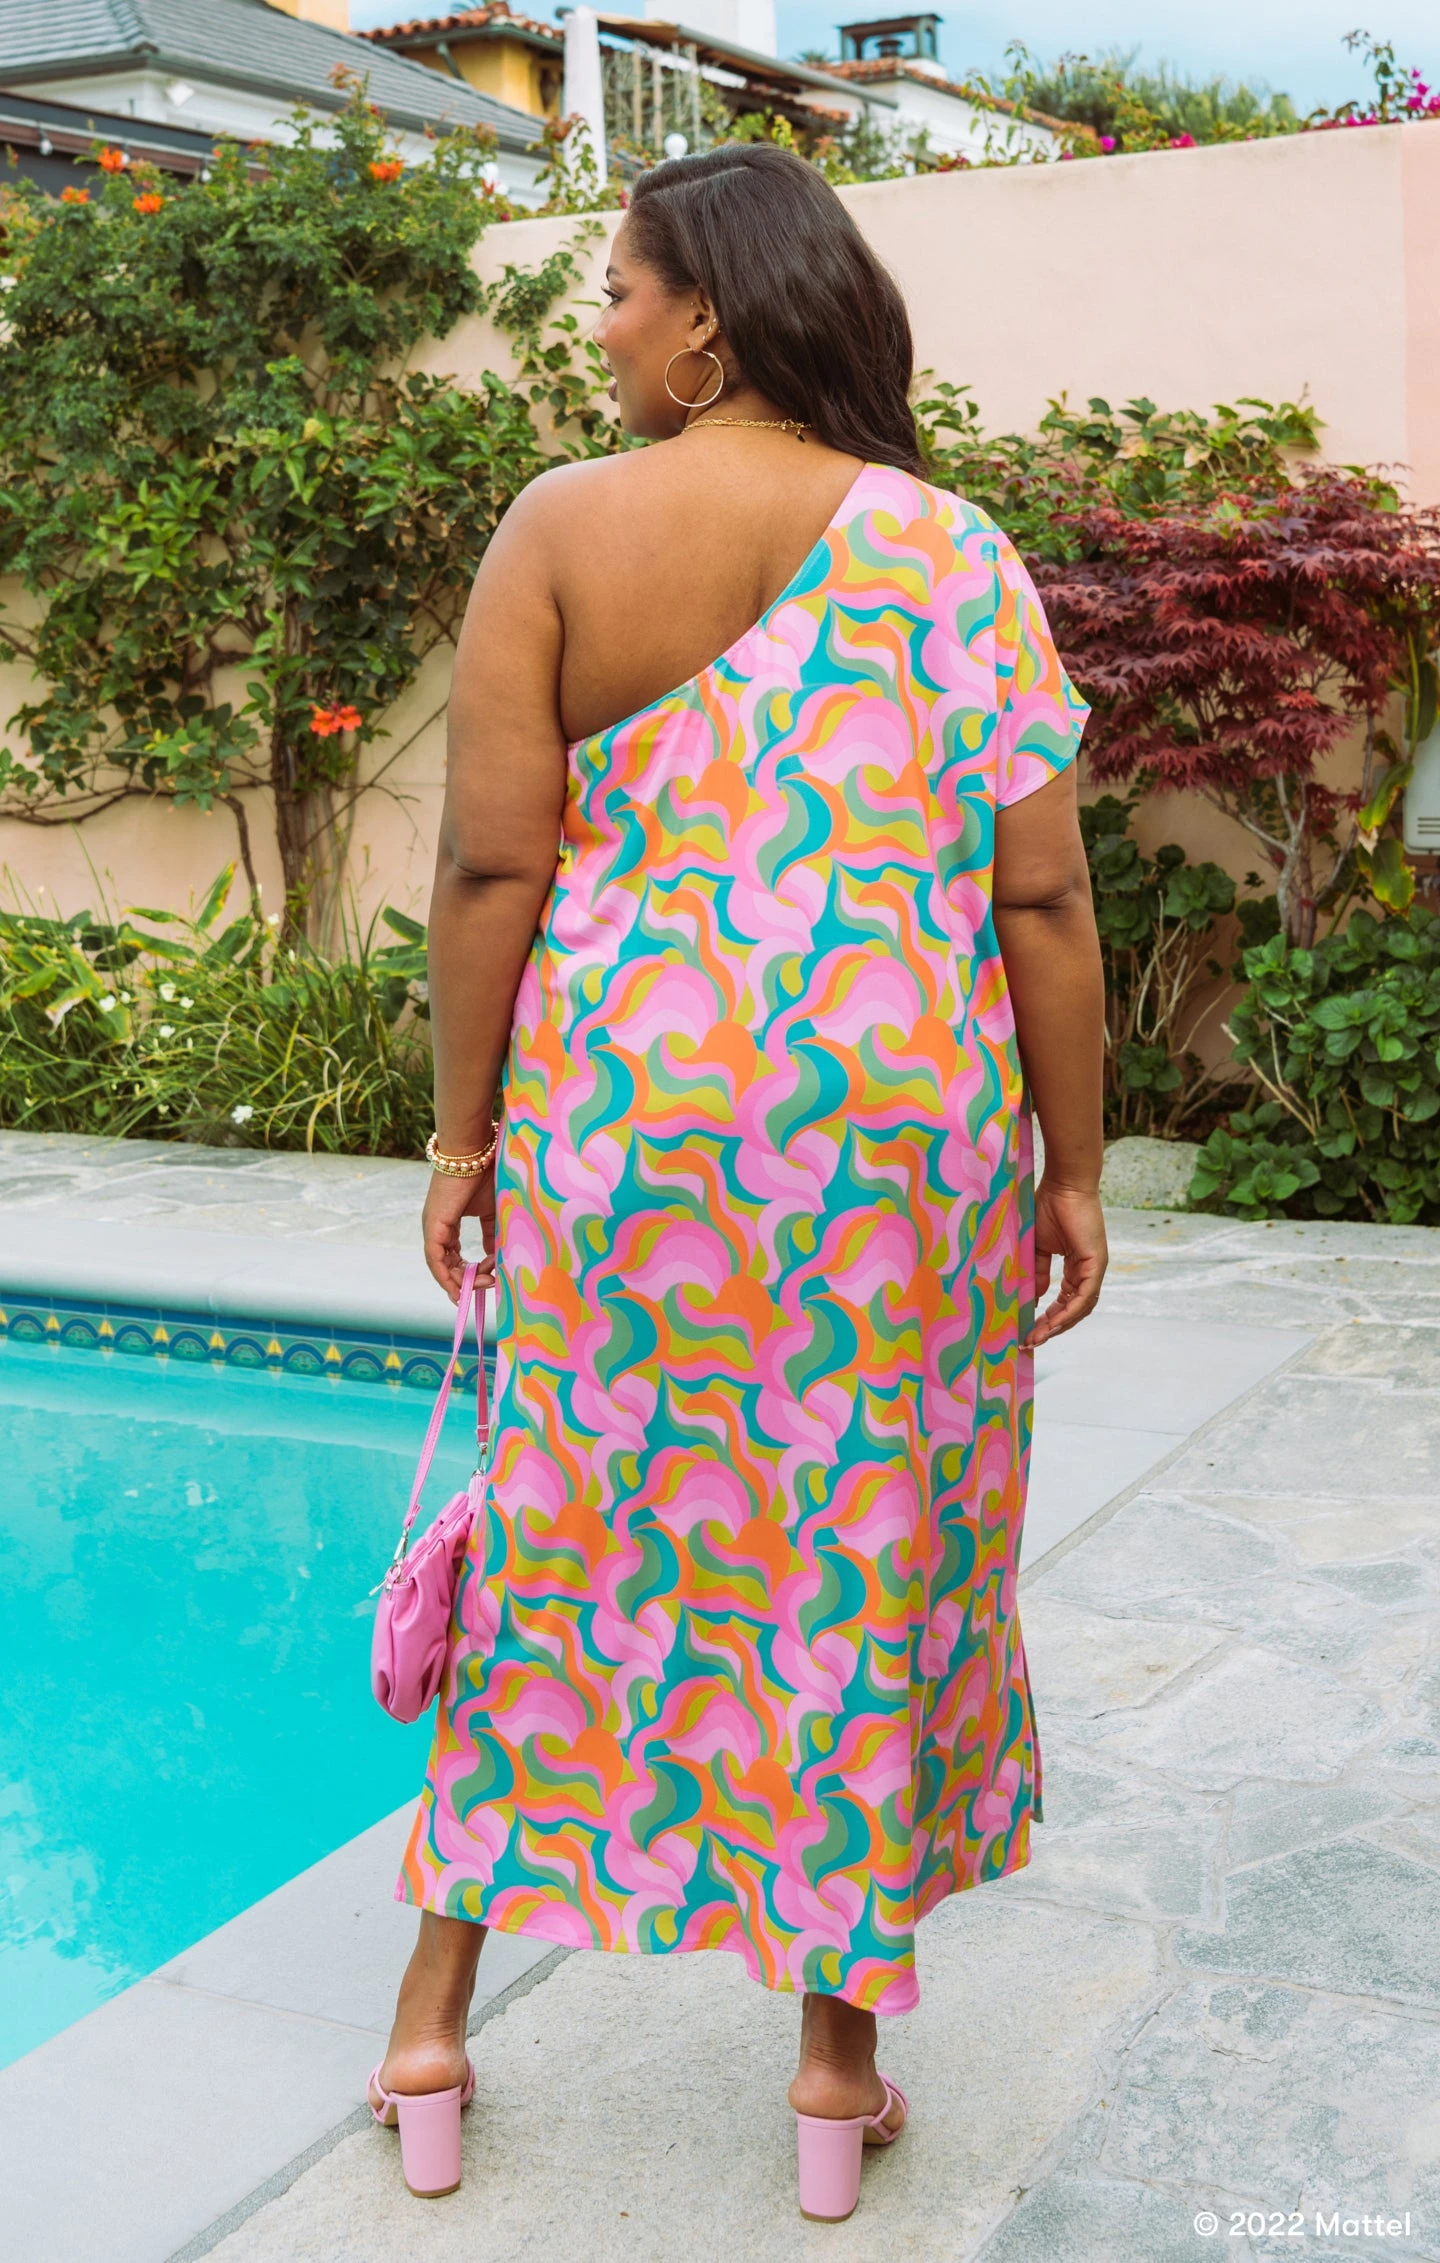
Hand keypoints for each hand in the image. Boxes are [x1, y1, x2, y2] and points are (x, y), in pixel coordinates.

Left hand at [422, 1163, 496, 1303]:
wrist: (476, 1153)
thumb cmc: (485, 1174)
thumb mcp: (491, 1211)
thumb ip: (491, 1234)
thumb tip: (493, 1257)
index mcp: (446, 1223)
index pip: (452, 1256)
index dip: (468, 1272)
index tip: (489, 1277)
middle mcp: (436, 1227)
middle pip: (446, 1264)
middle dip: (466, 1279)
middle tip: (488, 1284)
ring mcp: (432, 1227)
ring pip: (439, 1265)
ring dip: (459, 1280)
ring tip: (480, 1286)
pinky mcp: (432, 1226)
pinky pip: (435, 1258)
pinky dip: (445, 1275)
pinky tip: (458, 1287)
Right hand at [1026, 1178, 1106, 1347]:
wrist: (1064, 1185)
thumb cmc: (1049, 1206)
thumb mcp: (1038, 1247)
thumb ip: (1038, 1272)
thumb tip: (1034, 1297)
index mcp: (1076, 1267)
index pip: (1065, 1301)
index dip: (1048, 1318)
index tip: (1028, 1330)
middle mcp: (1088, 1271)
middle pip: (1073, 1310)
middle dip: (1052, 1328)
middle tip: (1030, 1341)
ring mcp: (1094, 1268)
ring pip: (1080, 1308)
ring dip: (1059, 1325)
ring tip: (1037, 1336)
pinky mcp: (1095, 1263)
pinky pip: (1084, 1296)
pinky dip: (1069, 1312)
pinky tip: (1053, 1324)